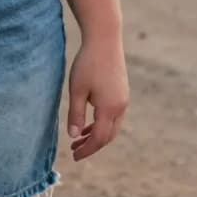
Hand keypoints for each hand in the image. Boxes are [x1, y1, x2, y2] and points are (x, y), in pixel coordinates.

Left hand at [67, 36, 128, 160]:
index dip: (87, 150)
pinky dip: (102, 124)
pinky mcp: (122, 92)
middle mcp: (120, 106)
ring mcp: (123, 99)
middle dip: (92, 146)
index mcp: (109, 108)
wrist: (105, 40)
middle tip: (75, 151)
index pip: (99, 138)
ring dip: (97, 135)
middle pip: (108, 136)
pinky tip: (89, 123)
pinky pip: (114, 116)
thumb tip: (73, 136)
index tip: (74, 156)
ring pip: (112, 126)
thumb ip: (76, 115)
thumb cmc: (87, 63)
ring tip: (79, 139)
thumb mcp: (76, 90)